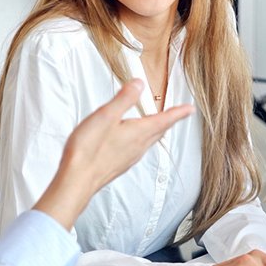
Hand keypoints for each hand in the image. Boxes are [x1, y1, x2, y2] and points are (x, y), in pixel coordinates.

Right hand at [34, 80, 192, 228]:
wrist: (76, 181)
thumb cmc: (88, 150)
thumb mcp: (106, 116)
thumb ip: (124, 99)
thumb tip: (139, 84)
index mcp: (138, 133)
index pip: (164, 119)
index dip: (178, 112)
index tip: (190, 109)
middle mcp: (138, 147)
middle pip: (158, 131)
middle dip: (168, 121)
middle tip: (177, 114)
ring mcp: (129, 157)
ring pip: (148, 141)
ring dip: (155, 130)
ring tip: (157, 123)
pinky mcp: (119, 164)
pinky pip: (137, 149)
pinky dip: (141, 139)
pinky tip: (132, 140)